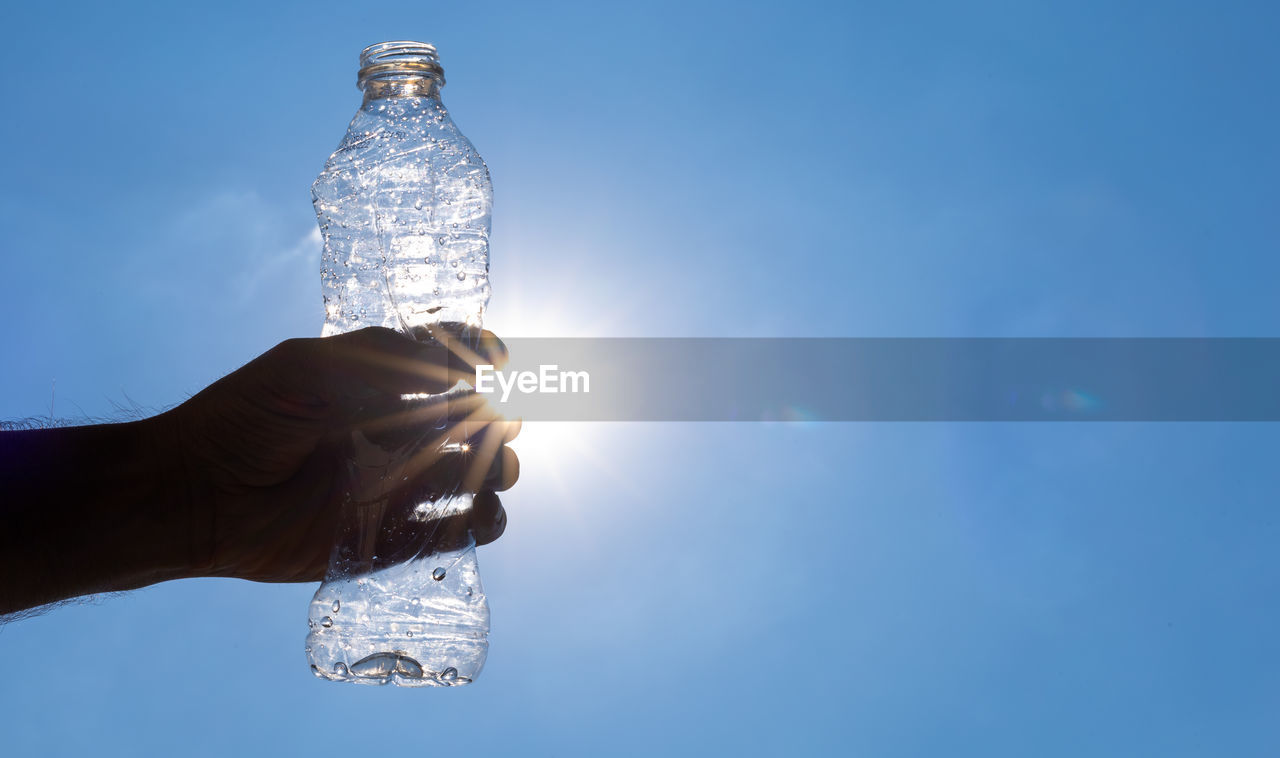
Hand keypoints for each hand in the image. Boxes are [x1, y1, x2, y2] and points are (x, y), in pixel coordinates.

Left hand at [157, 325, 519, 583]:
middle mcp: (397, 436)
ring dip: (499, 472)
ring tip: (492, 470)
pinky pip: (451, 534)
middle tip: (496, 425)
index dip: (484, 358)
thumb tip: (464, 372)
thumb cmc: (246, 418)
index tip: (501, 361)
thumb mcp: (310, 366)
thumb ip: (387, 359)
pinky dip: (479, 523)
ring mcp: (397, 488)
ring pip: (476, 480)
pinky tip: (477, 512)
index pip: (452, 365)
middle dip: (502, 422)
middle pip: (478, 425)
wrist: (195, 494)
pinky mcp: (389, 540)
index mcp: (382, 387)